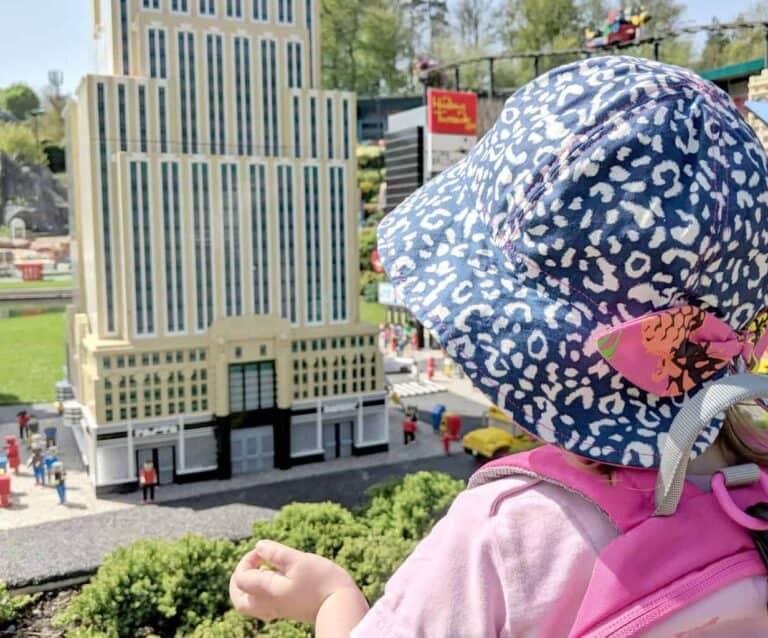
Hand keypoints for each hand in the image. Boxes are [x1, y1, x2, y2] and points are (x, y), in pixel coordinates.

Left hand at [230, 540, 362, 624]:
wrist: (342, 606)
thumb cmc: (322, 582)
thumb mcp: (299, 560)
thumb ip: (276, 553)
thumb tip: (259, 546)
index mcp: (267, 591)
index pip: (241, 578)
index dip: (247, 559)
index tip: (264, 550)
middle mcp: (269, 604)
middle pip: (239, 599)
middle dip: (239, 578)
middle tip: (253, 562)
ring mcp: (279, 609)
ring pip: (250, 604)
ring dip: (250, 586)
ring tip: (264, 569)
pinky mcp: (289, 610)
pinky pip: (264, 606)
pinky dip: (262, 592)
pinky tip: (279, 580)